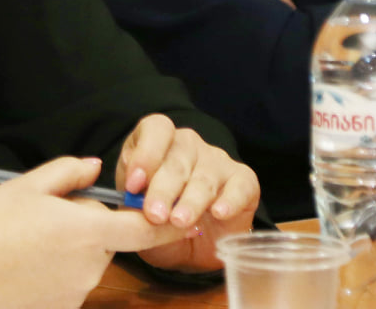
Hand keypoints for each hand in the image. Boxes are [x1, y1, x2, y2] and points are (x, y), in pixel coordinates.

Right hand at [0, 156, 178, 308]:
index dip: (167, 225)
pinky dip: (53, 276)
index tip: (184, 219)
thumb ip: (69, 173)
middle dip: (87, 228)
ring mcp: (74, 295)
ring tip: (26, 245)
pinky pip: (67, 287)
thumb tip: (97, 167)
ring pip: (85, 265)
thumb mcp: (27, 186)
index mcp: (86, 231)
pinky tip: (21, 268)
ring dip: (69, 253)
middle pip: (105, 242)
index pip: (144, 231)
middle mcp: (88, 268)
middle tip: (46, 219)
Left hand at [116, 114, 260, 271]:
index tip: (133, 185)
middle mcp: (189, 145)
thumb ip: (132, 203)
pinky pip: (240, 185)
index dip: (145, 153)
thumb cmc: (159, 220)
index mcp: (158, 142)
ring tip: (179, 221)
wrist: (190, 246)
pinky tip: (218, 213)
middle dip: (163, 188)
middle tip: (154, 214)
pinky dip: (230, 200)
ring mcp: (218, 160)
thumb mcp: (136, 213)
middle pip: (178, 158)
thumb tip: (133, 196)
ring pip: (204, 176)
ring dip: (191, 200)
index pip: (156, 129)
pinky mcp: (243, 181)